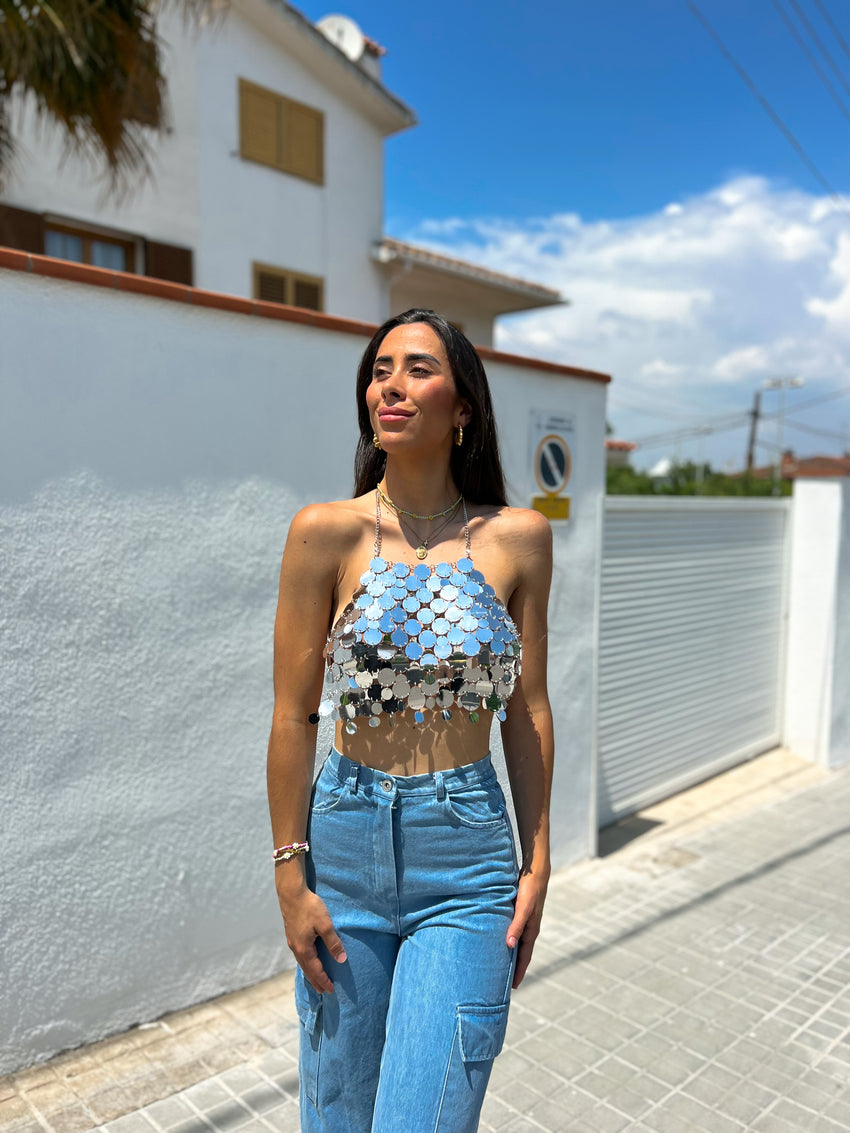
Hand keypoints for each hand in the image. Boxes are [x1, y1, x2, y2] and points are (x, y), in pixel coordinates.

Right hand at [278, 886, 346, 994]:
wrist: (291, 893)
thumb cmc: (310, 907)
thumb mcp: (325, 925)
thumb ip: (333, 942)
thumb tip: (341, 959)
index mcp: (304, 949)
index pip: (315, 971)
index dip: (324, 981)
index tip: (331, 990)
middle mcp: (296, 948)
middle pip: (307, 970)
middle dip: (315, 981)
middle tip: (323, 991)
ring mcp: (292, 941)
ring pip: (302, 963)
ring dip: (310, 973)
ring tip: (316, 979)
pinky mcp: (292, 934)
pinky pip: (300, 955)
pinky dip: (306, 963)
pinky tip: (308, 960)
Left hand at [506, 872, 548, 988]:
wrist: (535, 872)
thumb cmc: (529, 890)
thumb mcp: (523, 908)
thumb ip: (516, 925)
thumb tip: (509, 945)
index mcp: (531, 931)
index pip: (524, 957)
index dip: (519, 972)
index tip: (513, 987)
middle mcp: (529, 929)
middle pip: (521, 953)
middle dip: (514, 967)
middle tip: (503, 981)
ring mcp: (525, 921)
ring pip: (516, 943)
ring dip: (510, 954)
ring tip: (499, 964)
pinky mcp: (519, 913)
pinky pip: (513, 931)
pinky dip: (508, 940)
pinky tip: (498, 940)